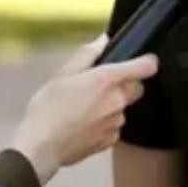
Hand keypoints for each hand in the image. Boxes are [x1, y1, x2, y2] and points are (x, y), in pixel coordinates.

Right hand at [10, 34, 158, 185]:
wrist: (40, 146)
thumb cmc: (48, 106)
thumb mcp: (63, 74)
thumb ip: (87, 54)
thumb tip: (104, 40)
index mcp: (108, 80)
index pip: (146, 66)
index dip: (147, 62)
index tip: (142, 62)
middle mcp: (118, 100)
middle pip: (137, 88)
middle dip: (125, 85)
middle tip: (101, 88)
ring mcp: (116, 122)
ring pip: (123, 109)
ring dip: (112, 107)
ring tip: (85, 110)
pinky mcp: (111, 140)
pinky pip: (114, 127)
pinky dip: (104, 125)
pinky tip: (84, 126)